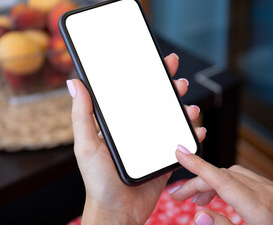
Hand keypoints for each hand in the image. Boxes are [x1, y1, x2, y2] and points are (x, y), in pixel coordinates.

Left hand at [67, 53, 206, 223]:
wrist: (117, 212)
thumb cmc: (98, 181)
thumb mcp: (86, 145)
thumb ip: (82, 115)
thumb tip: (75, 84)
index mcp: (120, 125)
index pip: (134, 95)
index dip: (147, 77)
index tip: (157, 62)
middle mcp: (137, 132)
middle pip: (156, 104)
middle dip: (169, 89)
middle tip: (177, 80)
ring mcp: (152, 145)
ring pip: (172, 121)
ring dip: (184, 110)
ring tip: (189, 108)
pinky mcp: (164, 159)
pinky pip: (181, 143)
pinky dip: (192, 136)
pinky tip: (197, 130)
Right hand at [170, 145, 272, 224]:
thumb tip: (199, 215)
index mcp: (262, 209)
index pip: (222, 179)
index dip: (197, 165)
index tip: (180, 152)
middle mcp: (270, 193)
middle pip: (225, 175)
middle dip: (199, 181)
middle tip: (179, 195)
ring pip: (236, 174)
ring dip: (214, 182)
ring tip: (199, 200)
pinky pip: (249, 180)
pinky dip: (230, 184)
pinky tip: (223, 197)